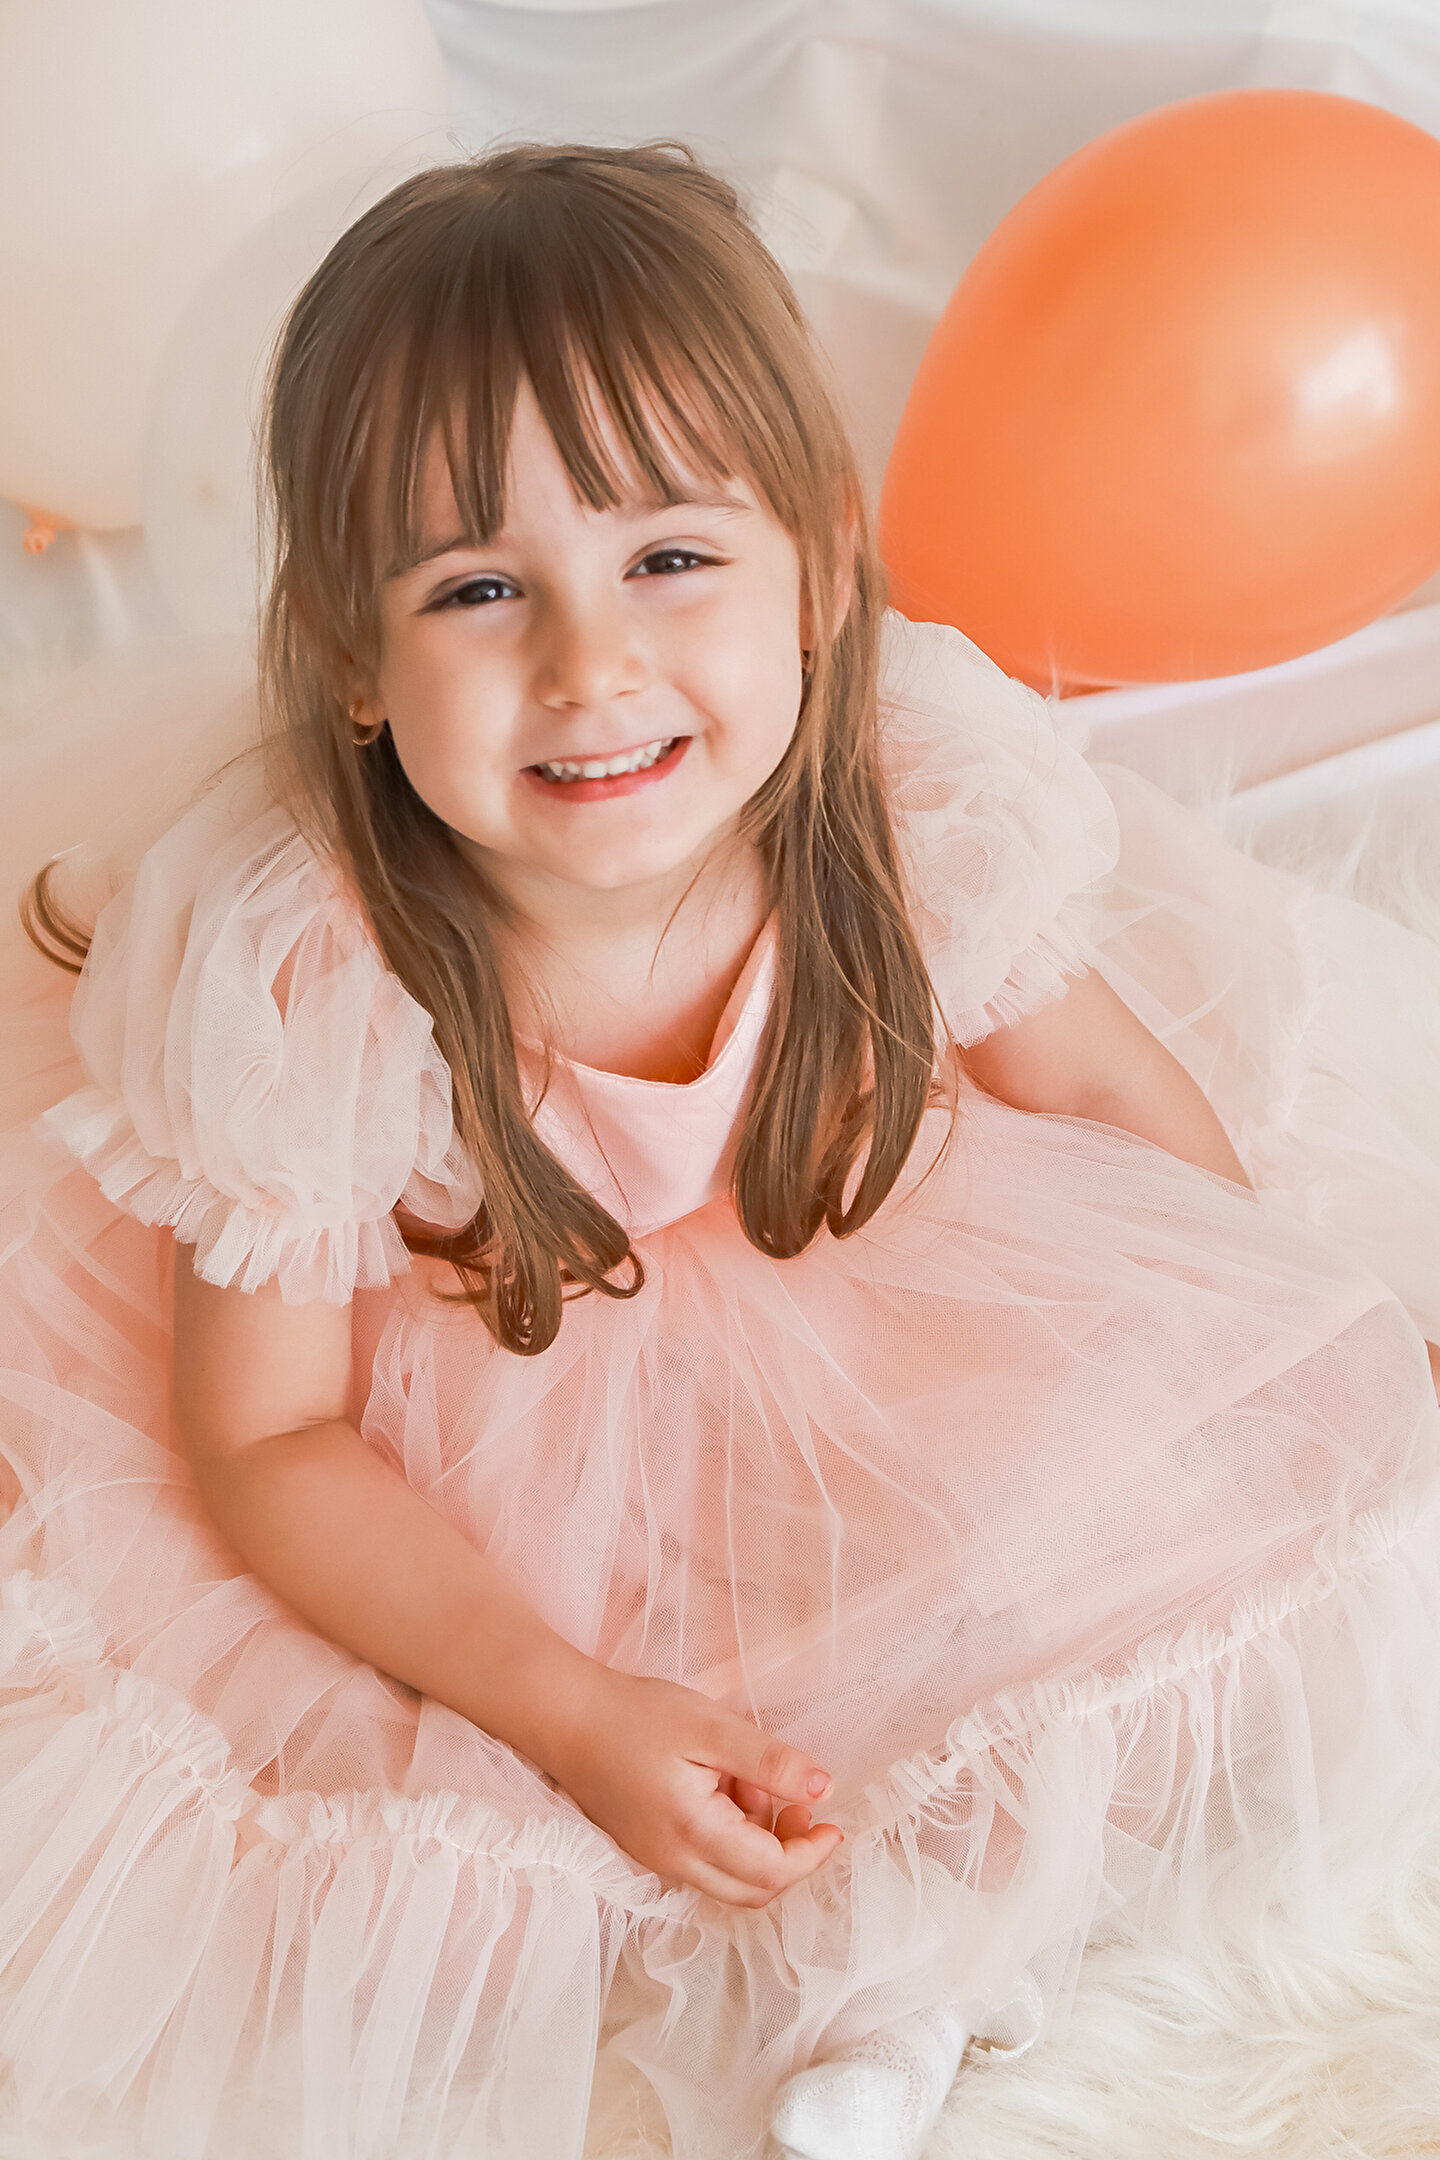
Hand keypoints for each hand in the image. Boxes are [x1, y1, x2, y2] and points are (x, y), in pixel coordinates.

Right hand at [545, 1667, 843, 1906]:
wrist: (564, 1716)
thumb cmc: (636, 1716)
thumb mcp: (711, 1728)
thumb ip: (770, 1763)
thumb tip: (823, 1790)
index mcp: (694, 1836)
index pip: (771, 1872)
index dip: (811, 1854)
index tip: (832, 1822)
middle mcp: (674, 1863)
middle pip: (752, 1891)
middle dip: (790, 1857)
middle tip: (802, 1809)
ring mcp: (656, 1860)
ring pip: (728, 1881)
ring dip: (760, 1849)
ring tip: (758, 1787)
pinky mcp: (646, 1848)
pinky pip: (703, 1864)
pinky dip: (731, 1841)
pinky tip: (726, 1791)